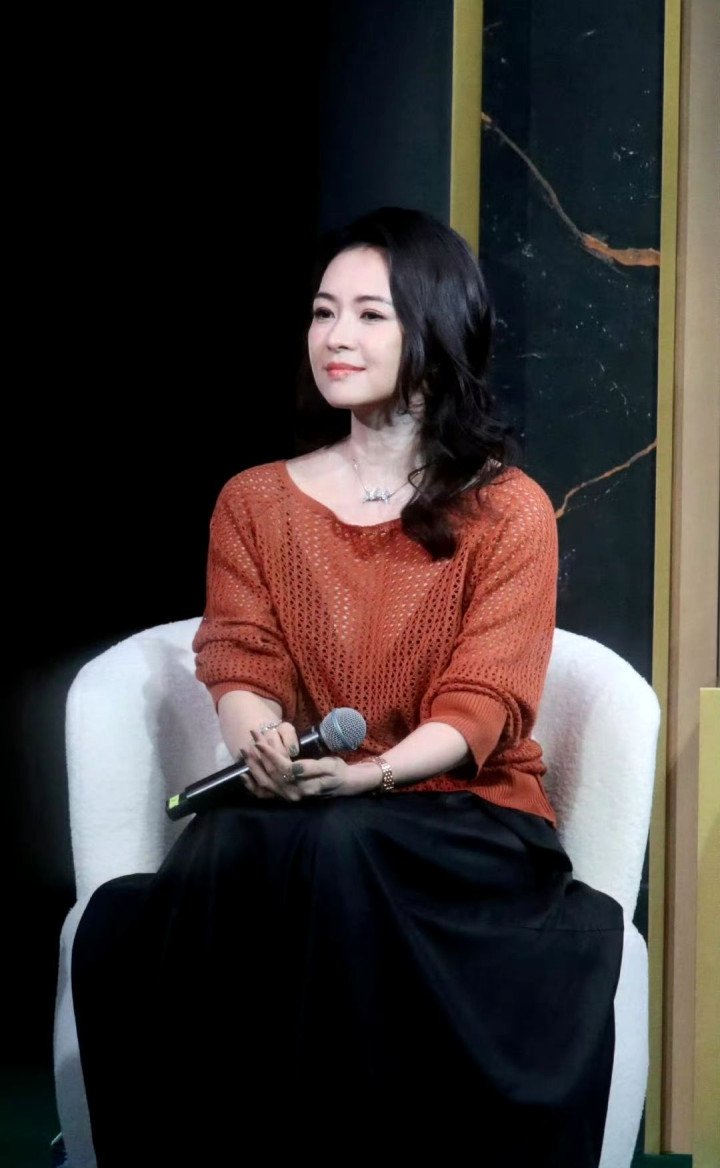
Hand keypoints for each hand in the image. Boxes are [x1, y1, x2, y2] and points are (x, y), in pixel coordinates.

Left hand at [243, 731, 380, 801]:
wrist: (344, 785)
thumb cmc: (338, 772)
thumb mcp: (330, 766)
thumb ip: (311, 767)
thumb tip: (293, 768)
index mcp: (304, 785)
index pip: (281, 768)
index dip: (269, 754)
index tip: (259, 742)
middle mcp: (293, 794)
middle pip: (270, 774)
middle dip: (258, 757)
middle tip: (249, 740)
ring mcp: (288, 797)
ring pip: (264, 783)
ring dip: (252, 768)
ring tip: (244, 752)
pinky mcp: (285, 797)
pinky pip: (265, 794)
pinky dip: (253, 786)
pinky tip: (244, 776)